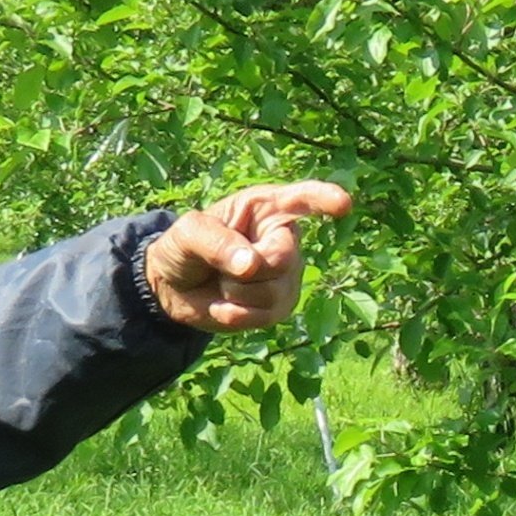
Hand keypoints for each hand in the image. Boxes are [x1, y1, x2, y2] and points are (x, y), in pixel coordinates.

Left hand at [144, 180, 352, 332]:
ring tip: (223, 282)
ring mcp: (286, 275)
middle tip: (223, 266)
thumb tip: (252, 265)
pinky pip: (266, 316)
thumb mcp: (187, 234)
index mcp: (265, 208)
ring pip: (274, 291)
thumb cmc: (183, 248)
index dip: (323, 199)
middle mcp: (283, 239)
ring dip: (236, 293)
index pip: (301, 200)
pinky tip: (225, 306)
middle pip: (284, 258)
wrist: (173, 289)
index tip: (342, 204)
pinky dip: (237, 315)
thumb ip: (216, 243)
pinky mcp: (280, 306)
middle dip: (249, 269)